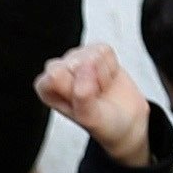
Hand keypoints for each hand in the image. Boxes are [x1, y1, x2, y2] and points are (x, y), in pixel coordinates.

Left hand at [36, 41, 158, 170]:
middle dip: (91, 80)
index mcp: (46, 88)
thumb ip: (82, 97)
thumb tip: (83, 67)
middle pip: (75, 62)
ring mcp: (76, 59)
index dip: (76, 87)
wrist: (126, 121)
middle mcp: (57, 70)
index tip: (83, 101)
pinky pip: (104, 50)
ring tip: (101, 89)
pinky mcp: (94, 51)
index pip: (55, 75)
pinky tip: (107, 79)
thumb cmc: (103, 122)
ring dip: (102, 75)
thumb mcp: (90, 118)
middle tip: (95, 97)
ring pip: (92, 55)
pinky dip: (111, 66)